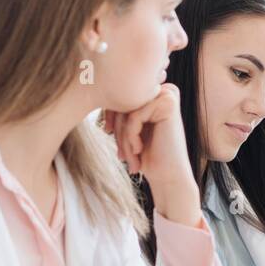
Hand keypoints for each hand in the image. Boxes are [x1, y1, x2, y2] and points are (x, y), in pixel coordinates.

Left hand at [103, 84, 199, 225]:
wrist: (168, 176)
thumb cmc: (148, 155)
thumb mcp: (130, 128)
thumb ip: (121, 109)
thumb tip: (95, 90)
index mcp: (156, 93)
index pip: (121, 99)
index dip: (110, 118)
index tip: (108, 134)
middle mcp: (164, 89)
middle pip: (124, 104)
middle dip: (118, 132)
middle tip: (121, 156)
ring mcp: (168, 95)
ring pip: (127, 111)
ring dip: (123, 138)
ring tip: (129, 157)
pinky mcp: (168, 104)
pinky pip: (134, 117)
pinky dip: (131, 137)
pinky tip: (139, 150)